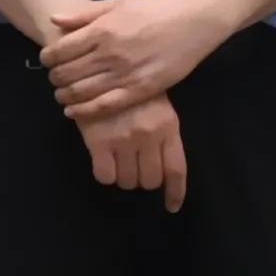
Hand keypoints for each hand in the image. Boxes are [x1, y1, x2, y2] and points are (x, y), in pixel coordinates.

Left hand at [45, 0, 217, 125]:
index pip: (60, 50)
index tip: (47, 60)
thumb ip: (84, 14)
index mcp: (101, 30)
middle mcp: (109, 53)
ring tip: (62, 95)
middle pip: (66, 73)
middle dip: (54, 78)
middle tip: (54, 79)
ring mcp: (124, 74)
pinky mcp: (139, 90)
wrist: (193, 21)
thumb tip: (54, 19)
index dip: (47, 58)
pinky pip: (103, 106)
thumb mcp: (117, 4)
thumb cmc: (154, 10)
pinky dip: (83, 111)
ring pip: (81, 92)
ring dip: (64, 96)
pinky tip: (73, 112)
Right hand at [80, 91, 189, 205]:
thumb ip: (163, 135)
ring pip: (128, 181)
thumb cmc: (133, 90)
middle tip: (135, 167)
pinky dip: (106, 174)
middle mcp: (148, 135)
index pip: (176, 170)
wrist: (99, 68)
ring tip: (119, 160)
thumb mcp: (158, 108)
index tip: (171, 207)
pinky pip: (105, 176)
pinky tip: (104, 160)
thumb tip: (161, 169)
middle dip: (143, 179)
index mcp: (168, 126)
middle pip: (150, 181)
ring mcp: (123, 139)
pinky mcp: (98, 141)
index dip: (175, 193)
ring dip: (124, 177)